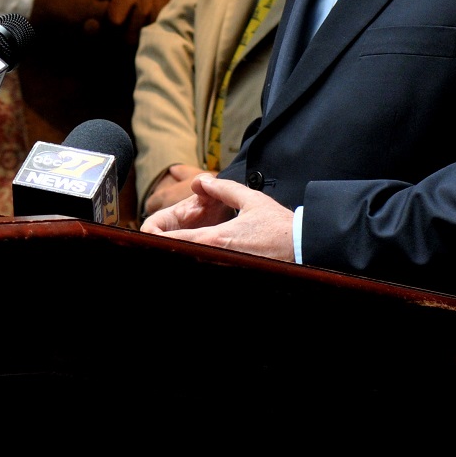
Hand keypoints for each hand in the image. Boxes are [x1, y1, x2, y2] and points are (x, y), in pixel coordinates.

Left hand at [141, 173, 294, 261]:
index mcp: (214, 240)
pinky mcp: (236, 274)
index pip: (173, 241)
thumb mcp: (250, 200)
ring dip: (186, 254)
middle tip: (165, 240)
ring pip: (193, 263)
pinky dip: (203, 261)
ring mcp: (225, 268)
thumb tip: (200, 182)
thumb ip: (221, 189)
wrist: (303, 247)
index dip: (156, 238)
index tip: (152, 233)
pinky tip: (204, 254)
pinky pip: (211, 268)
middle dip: (168, 248)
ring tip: (182, 245)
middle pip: (179, 256)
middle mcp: (215, 258)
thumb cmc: (279, 226)